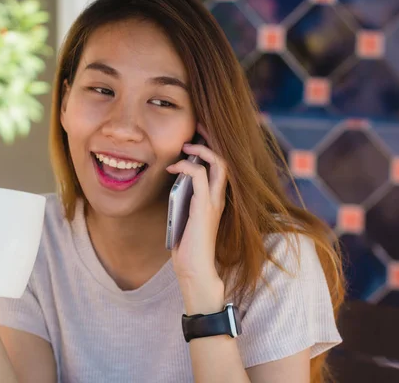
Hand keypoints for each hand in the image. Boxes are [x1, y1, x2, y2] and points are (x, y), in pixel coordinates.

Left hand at [166, 124, 227, 290]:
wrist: (195, 269)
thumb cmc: (188, 247)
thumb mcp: (185, 216)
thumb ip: (185, 198)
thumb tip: (175, 180)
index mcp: (216, 199)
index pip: (221, 167)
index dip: (211, 148)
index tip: (196, 136)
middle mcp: (220, 198)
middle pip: (224, 159)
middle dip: (211, 140)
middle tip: (197, 127)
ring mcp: (215, 202)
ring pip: (218, 164)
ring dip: (201, 150)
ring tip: (186, 146)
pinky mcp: (205, 207)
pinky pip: (200, 176)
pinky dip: (187, 166)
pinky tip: (174, 167)